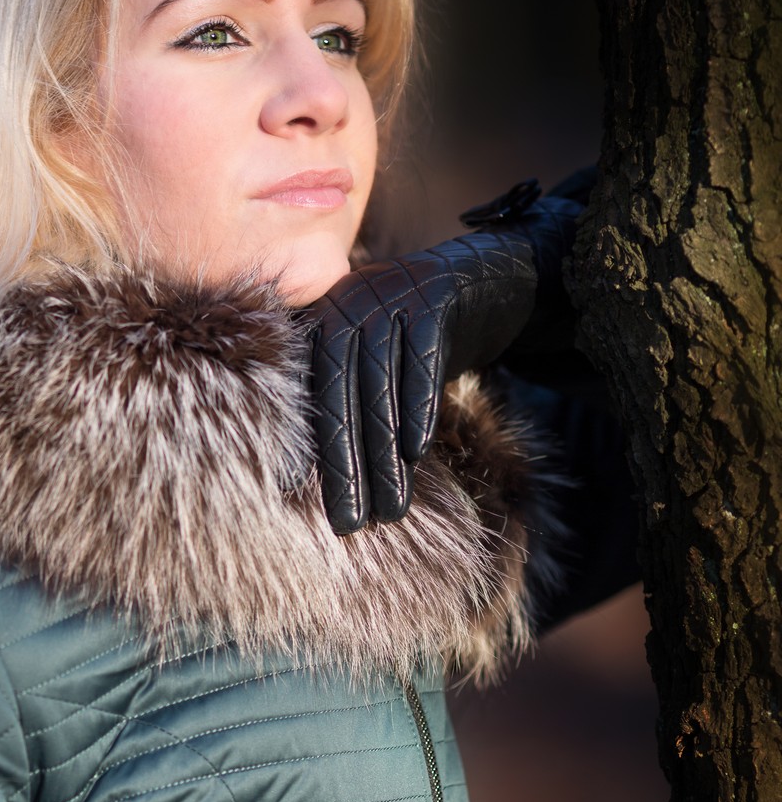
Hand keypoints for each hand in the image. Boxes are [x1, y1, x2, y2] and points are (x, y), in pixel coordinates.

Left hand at [306, 177, 588, 534]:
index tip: (302, 500)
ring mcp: (391, 293)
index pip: (312, 393)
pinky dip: (418, 407)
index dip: (310, 448)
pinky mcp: (435, 296)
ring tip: (390, 508)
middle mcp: (350, 301)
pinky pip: (422, 359)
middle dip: (344, 463)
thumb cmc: (434, 337)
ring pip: (379, 383)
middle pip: (339, 392)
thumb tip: (334, 481)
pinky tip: (418, 452)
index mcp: (328, 320)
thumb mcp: (388, 364)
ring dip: (383, 452)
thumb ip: (357, 400)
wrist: (499, 278)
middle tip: (349, 523)